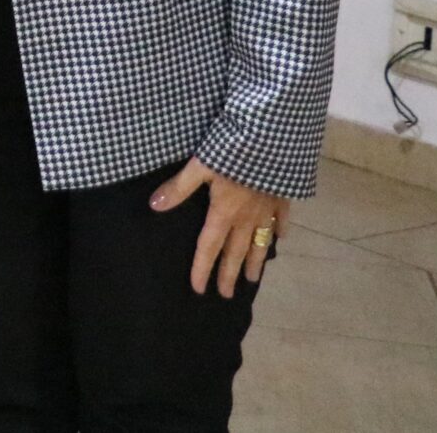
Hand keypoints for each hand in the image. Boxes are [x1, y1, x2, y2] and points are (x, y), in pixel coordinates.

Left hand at [151, 157, 289, 296]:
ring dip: (255, 262)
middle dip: (229, 274)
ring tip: (253, 279)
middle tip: (226, 294)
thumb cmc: (231, 152)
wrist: (271, 141)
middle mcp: (246, 217)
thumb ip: (178, 188)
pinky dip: (280, 231)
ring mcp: (267, 209)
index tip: (198, 289)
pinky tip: (281, 239)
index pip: (209, 247)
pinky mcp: (282, 198)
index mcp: (223, 212)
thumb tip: (154, 206)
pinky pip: (282, 220)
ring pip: (260, 242)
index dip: (202, 268)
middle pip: (235, 252)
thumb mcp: (200, 167)